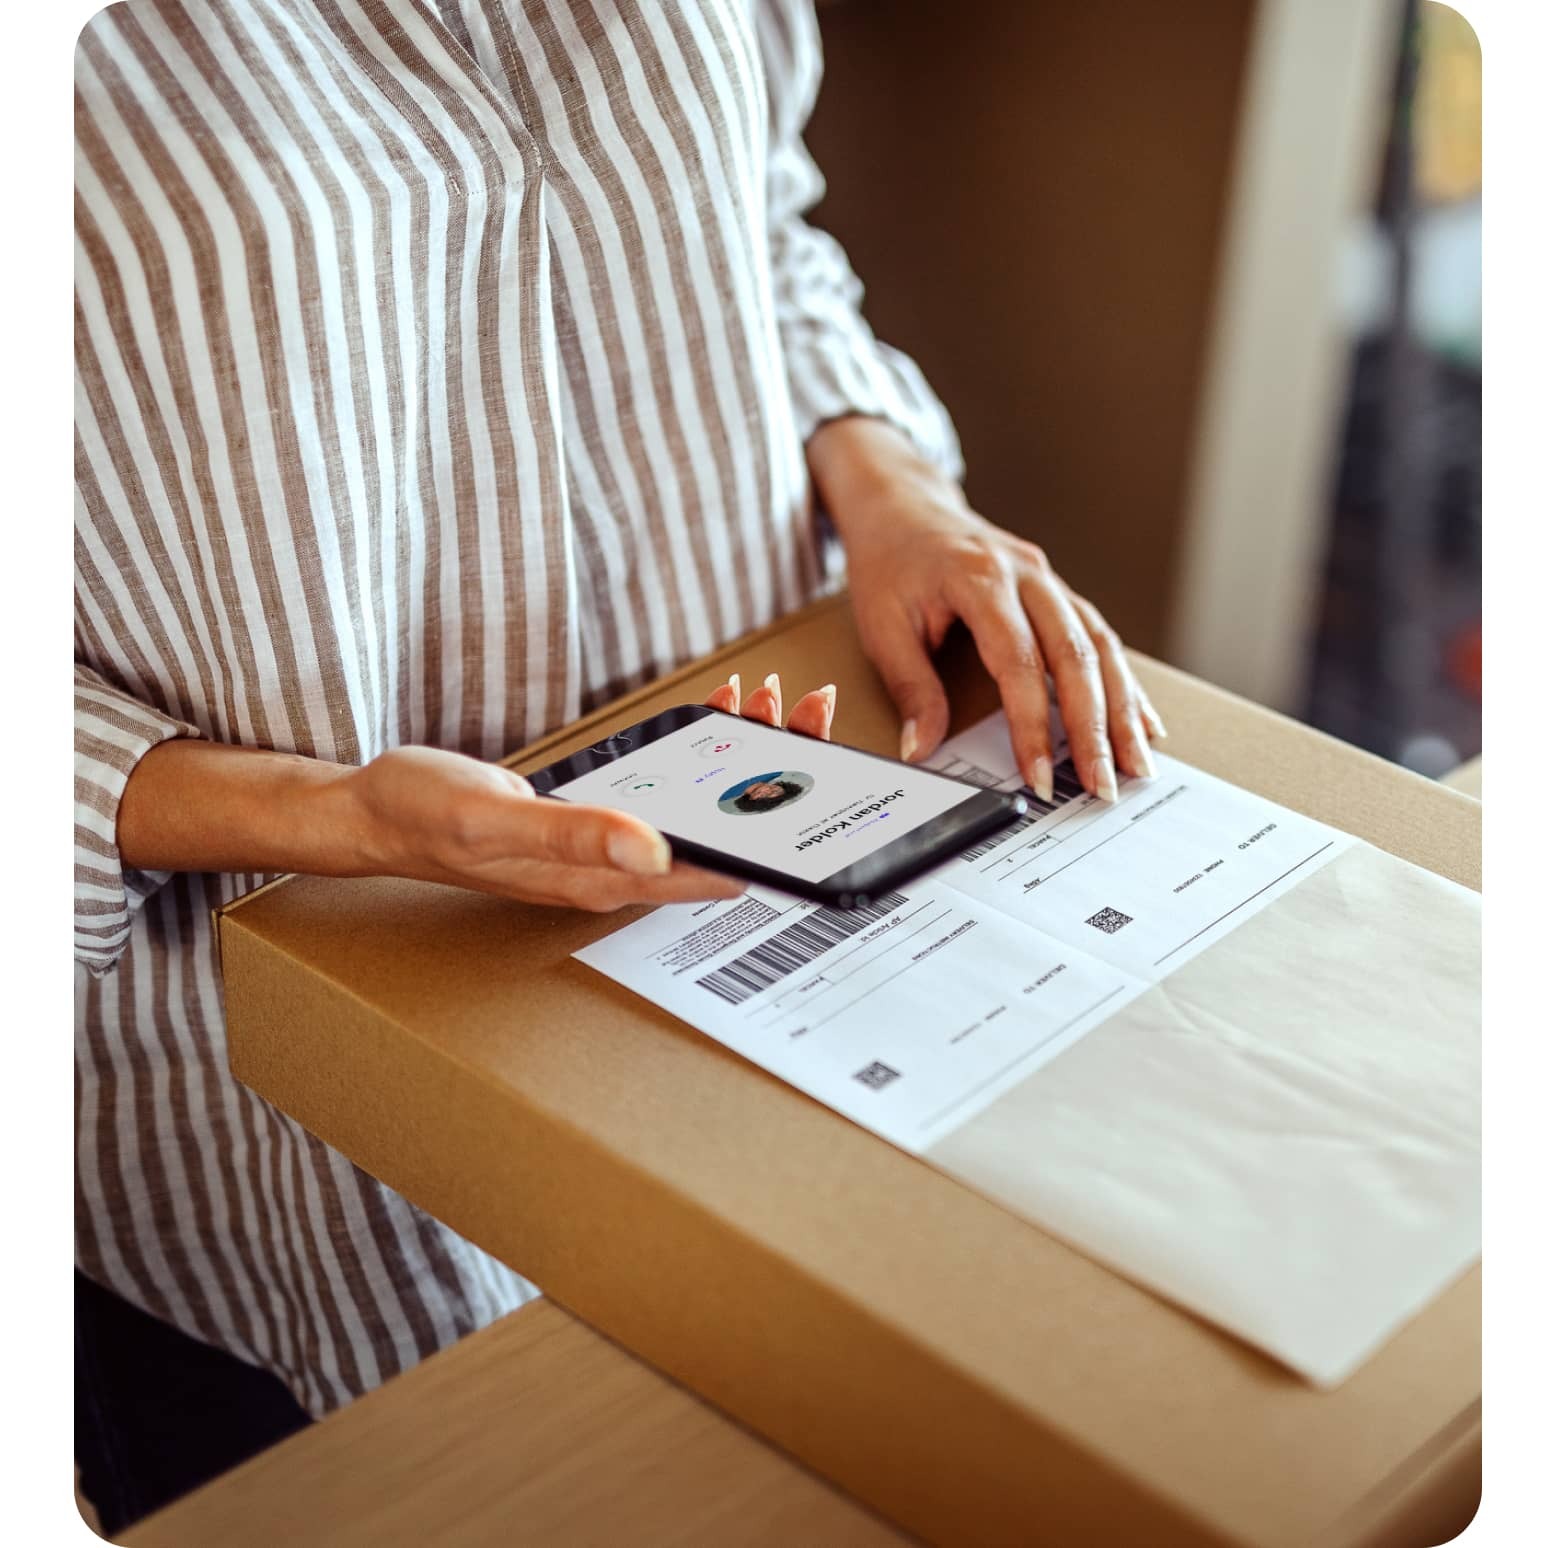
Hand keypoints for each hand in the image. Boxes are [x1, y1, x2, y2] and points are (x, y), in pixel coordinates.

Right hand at [345, 673, 836, 911]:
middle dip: (773, 777)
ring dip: (740, 758)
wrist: (374, 813)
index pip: (714, 868)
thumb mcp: (493, 818)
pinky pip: (664, 790)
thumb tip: (656, 851)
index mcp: (602, 880)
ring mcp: (604, 846)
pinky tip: (712, 715)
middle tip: (811, 716)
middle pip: (721, 836)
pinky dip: (697, 750)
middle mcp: (614, 871)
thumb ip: (572, 833)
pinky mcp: (592, 819)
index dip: (772, 832)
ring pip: (698, 809)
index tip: (816, 777)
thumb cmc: (425, 815)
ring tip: (772, 703)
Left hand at [807, 418, 1164, 802]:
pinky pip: (1101, 638)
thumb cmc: (891, 563)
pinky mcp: (1059, 591)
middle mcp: (1027, 575)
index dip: (1033, 726)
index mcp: (980, 578)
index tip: (1040, 777)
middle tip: (1105, 786)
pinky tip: (1144, 722)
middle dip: (1095, 729)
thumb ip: (909, 687)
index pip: (1019, 663)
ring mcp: (1050, 580)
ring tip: (1137, 765)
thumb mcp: (882, 625)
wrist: (905, 507)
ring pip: (1101, 647)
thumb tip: (921, 750)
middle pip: (1077, 657)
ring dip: (1123, 710)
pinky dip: (1124, 683)